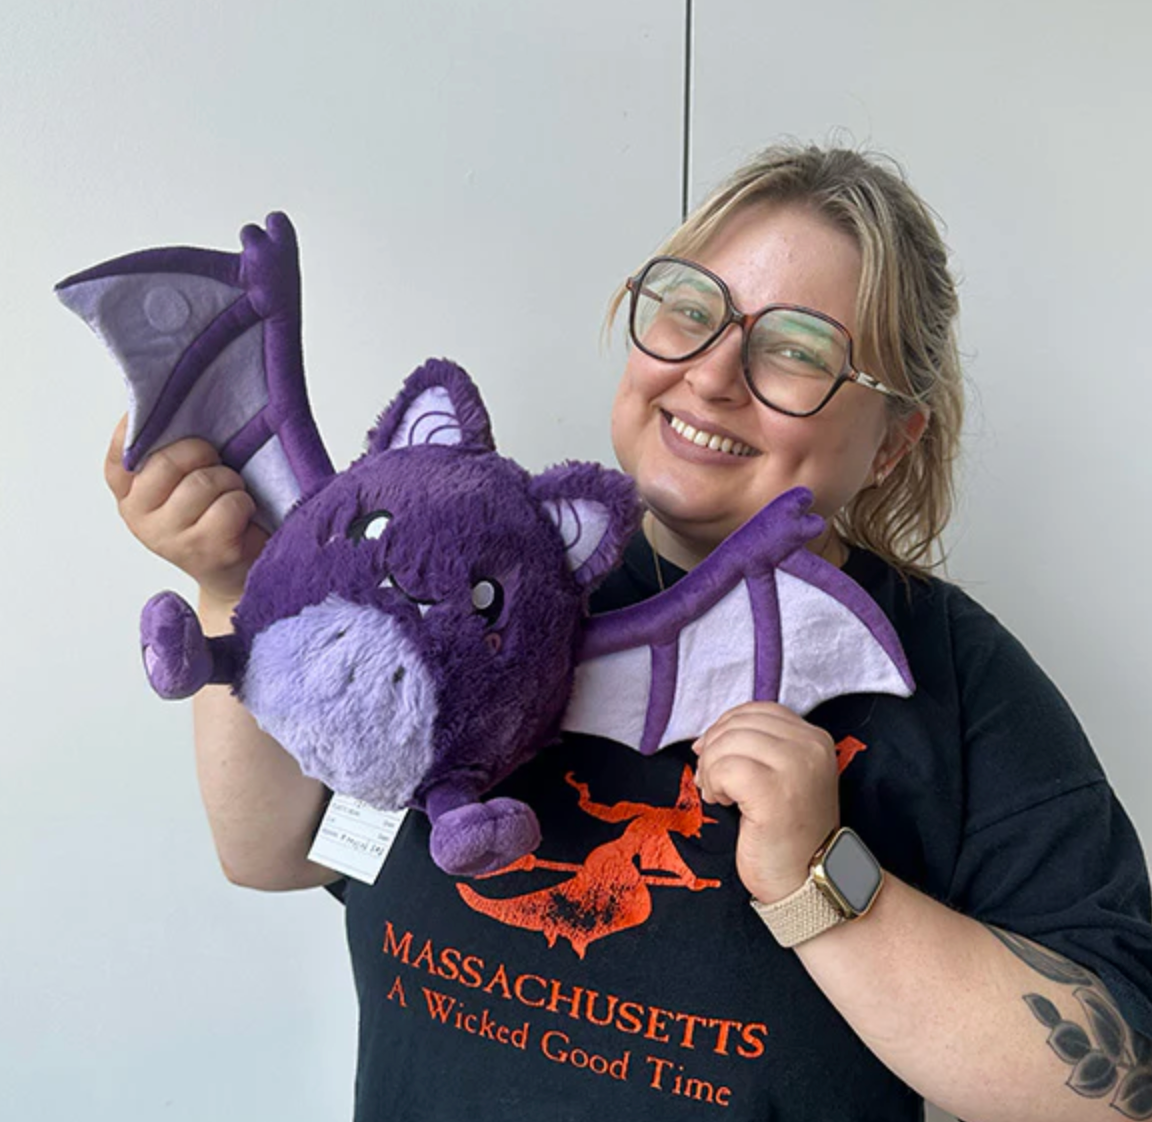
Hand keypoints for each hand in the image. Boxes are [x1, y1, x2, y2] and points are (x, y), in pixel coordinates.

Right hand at [104, 415, 267, 606]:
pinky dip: (244, 503)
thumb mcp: (184, 478)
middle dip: (203, 454)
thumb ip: (168, 449)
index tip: (164, 415)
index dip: (138, 430)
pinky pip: (230, 505)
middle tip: (217, 464)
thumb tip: (170, 400)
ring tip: (231, 493)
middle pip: (167, 463)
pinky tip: (242, 515)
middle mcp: (139, 517)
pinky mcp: (206, 549)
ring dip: (230, 481)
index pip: (119, 455)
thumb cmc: (213, 511)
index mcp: (128, 493)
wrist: (236, 570)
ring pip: (204, 482)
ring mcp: (170, 537)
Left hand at [692, 701, 838, 904]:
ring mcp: (796, 768)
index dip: (726, 727)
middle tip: (712, 783)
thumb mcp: (783, 776)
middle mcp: (810, 747)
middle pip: (738, 725)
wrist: (808, 883)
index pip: (757, 710)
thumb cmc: (788, 833)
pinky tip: (723, 804)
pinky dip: (714, 784)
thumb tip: (707, 737)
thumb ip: (758, 748)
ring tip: (719, 795)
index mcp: (815, 739)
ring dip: (711, 770)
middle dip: (713, 750)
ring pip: (728, 743)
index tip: (713, 756)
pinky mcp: (775, 792)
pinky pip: (725, 769)